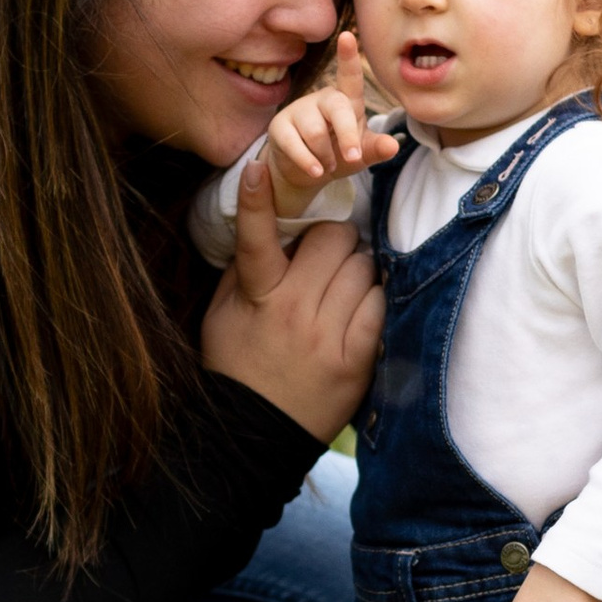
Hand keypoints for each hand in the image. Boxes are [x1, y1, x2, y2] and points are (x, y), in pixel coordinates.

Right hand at [202, 146, 383, 440]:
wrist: (254, 435)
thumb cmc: (236, 366)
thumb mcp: (222, 316)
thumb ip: (244, 270)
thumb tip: (273, 227)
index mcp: (256, 296)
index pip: (256, 237)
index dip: (256, 199)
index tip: (258, 166)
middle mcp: (292, 310)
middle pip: (333, 238)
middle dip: (334, 239)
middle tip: (327, 257)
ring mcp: (327, 334)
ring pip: (363, 266)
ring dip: (357, 268)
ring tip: (341, 289)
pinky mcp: (357, 358)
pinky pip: (379, 303)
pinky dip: (373, 298)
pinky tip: (358, 308)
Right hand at [260, 31, 396, 220]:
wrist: (306, 172)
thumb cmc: (338, 154)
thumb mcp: (361, 154)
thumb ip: (376, 149)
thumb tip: (392, 146)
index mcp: (346, 100)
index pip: (349, 76)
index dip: (348, 57)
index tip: (347, 36)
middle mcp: (322, 99)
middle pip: (338, 109)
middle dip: (347, 136)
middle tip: (353, 157)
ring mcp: (299, 111)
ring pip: (316, 132)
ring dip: (327, 156)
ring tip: (328, 165)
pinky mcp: (279, 127)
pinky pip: (294, 144)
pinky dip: (308, 162)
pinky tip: (316, 171)